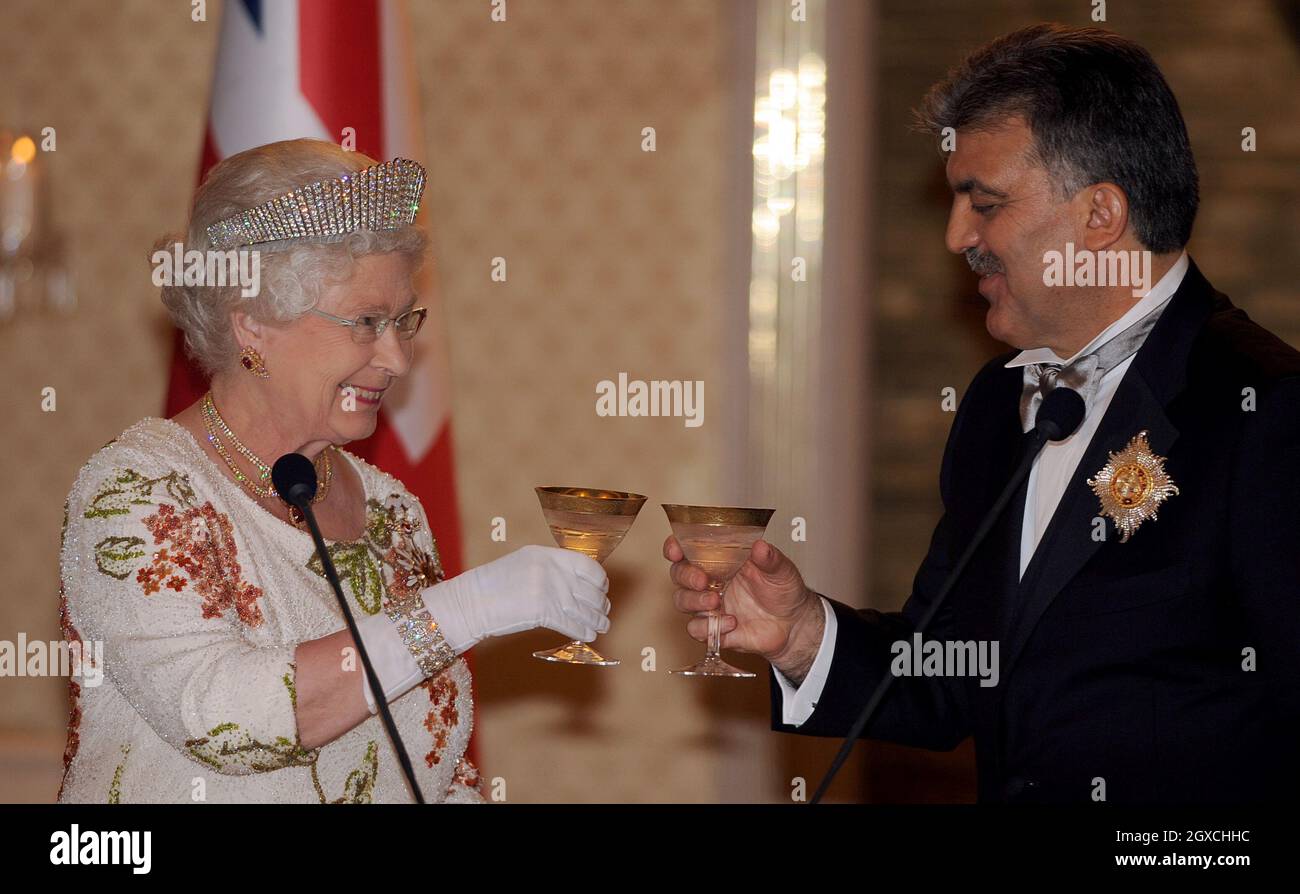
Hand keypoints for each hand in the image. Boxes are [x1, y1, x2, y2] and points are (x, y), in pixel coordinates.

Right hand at [425, 545, 610, 651]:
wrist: (470, 602)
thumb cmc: (493, 587)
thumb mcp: (523, 565)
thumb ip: (550, 569)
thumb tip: (575, 584)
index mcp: (546, 555)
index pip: (587, 565)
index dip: (599, 580)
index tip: (602, 589)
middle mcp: (550, 570)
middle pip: (588, 589)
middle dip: (600, 604)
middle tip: (603, 612)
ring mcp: (547, 590)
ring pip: (584, 610)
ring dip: (596, 620)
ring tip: (601, 626)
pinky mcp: (542, 612)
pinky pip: (572, 624)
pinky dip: (583, 631)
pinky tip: (588, 635)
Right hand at [663, 535, 818, 666]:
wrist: (794, 624)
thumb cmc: (783, 590)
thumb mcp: (781, 570)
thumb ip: (770, 558)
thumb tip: (760, 546)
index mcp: (721, 560)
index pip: (688, 549)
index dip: (675, 547)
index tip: (676, 550)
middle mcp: (710, 581)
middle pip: (679, 575)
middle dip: (686, 576)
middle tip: (703, 580)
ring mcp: (709, 606)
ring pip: (682, 601)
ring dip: (694, 601)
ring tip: (716, 602)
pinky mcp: (714, 628)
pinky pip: (696, 629)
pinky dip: (709, 627)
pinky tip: (731, 623)